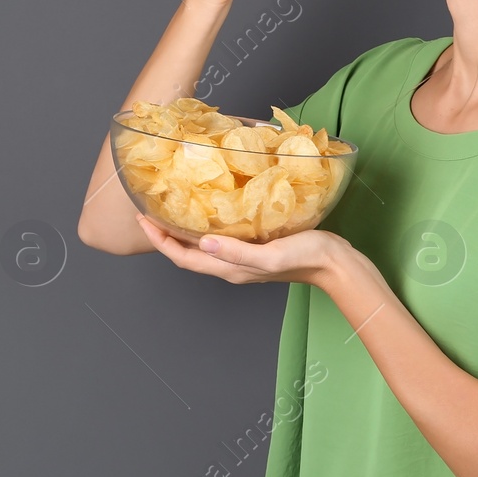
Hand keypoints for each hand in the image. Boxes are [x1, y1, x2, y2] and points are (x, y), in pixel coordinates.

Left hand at [135, 213, 343, 287]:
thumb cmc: (306, 256)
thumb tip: (202, 242)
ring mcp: (242, 257)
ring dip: (182, 230)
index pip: (183, 258)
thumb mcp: (270, 255)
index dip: (159, 241)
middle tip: (148, 210)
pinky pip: (220, 238)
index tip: (142, 219)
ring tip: (170, 208)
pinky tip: (208, 208)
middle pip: (187, 253)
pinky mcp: (254, 247)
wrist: (335, 263)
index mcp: (229, 269)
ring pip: (202, 246)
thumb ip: (237, 252)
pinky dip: (205, 225)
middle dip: (164, 234)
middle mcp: (231, 265)